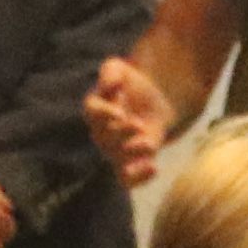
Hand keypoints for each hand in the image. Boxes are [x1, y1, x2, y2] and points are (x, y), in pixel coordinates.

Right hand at [84, 55, 180, 186]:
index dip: (104, 114)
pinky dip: (139, 179)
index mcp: (95, 108)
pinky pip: (128, 179)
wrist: (154, 99)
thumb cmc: (131, 82)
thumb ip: (110, 72)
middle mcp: (101, 132)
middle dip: (120, 133)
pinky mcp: (132, 162)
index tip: (119, 113)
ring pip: (117, 159)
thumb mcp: (119, 68)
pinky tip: (154, 168)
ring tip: (148, 144)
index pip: (93, 112)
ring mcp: (115, 150)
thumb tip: (112, 84)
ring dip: (131, 154)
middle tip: (137, 125)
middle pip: (105, 137)